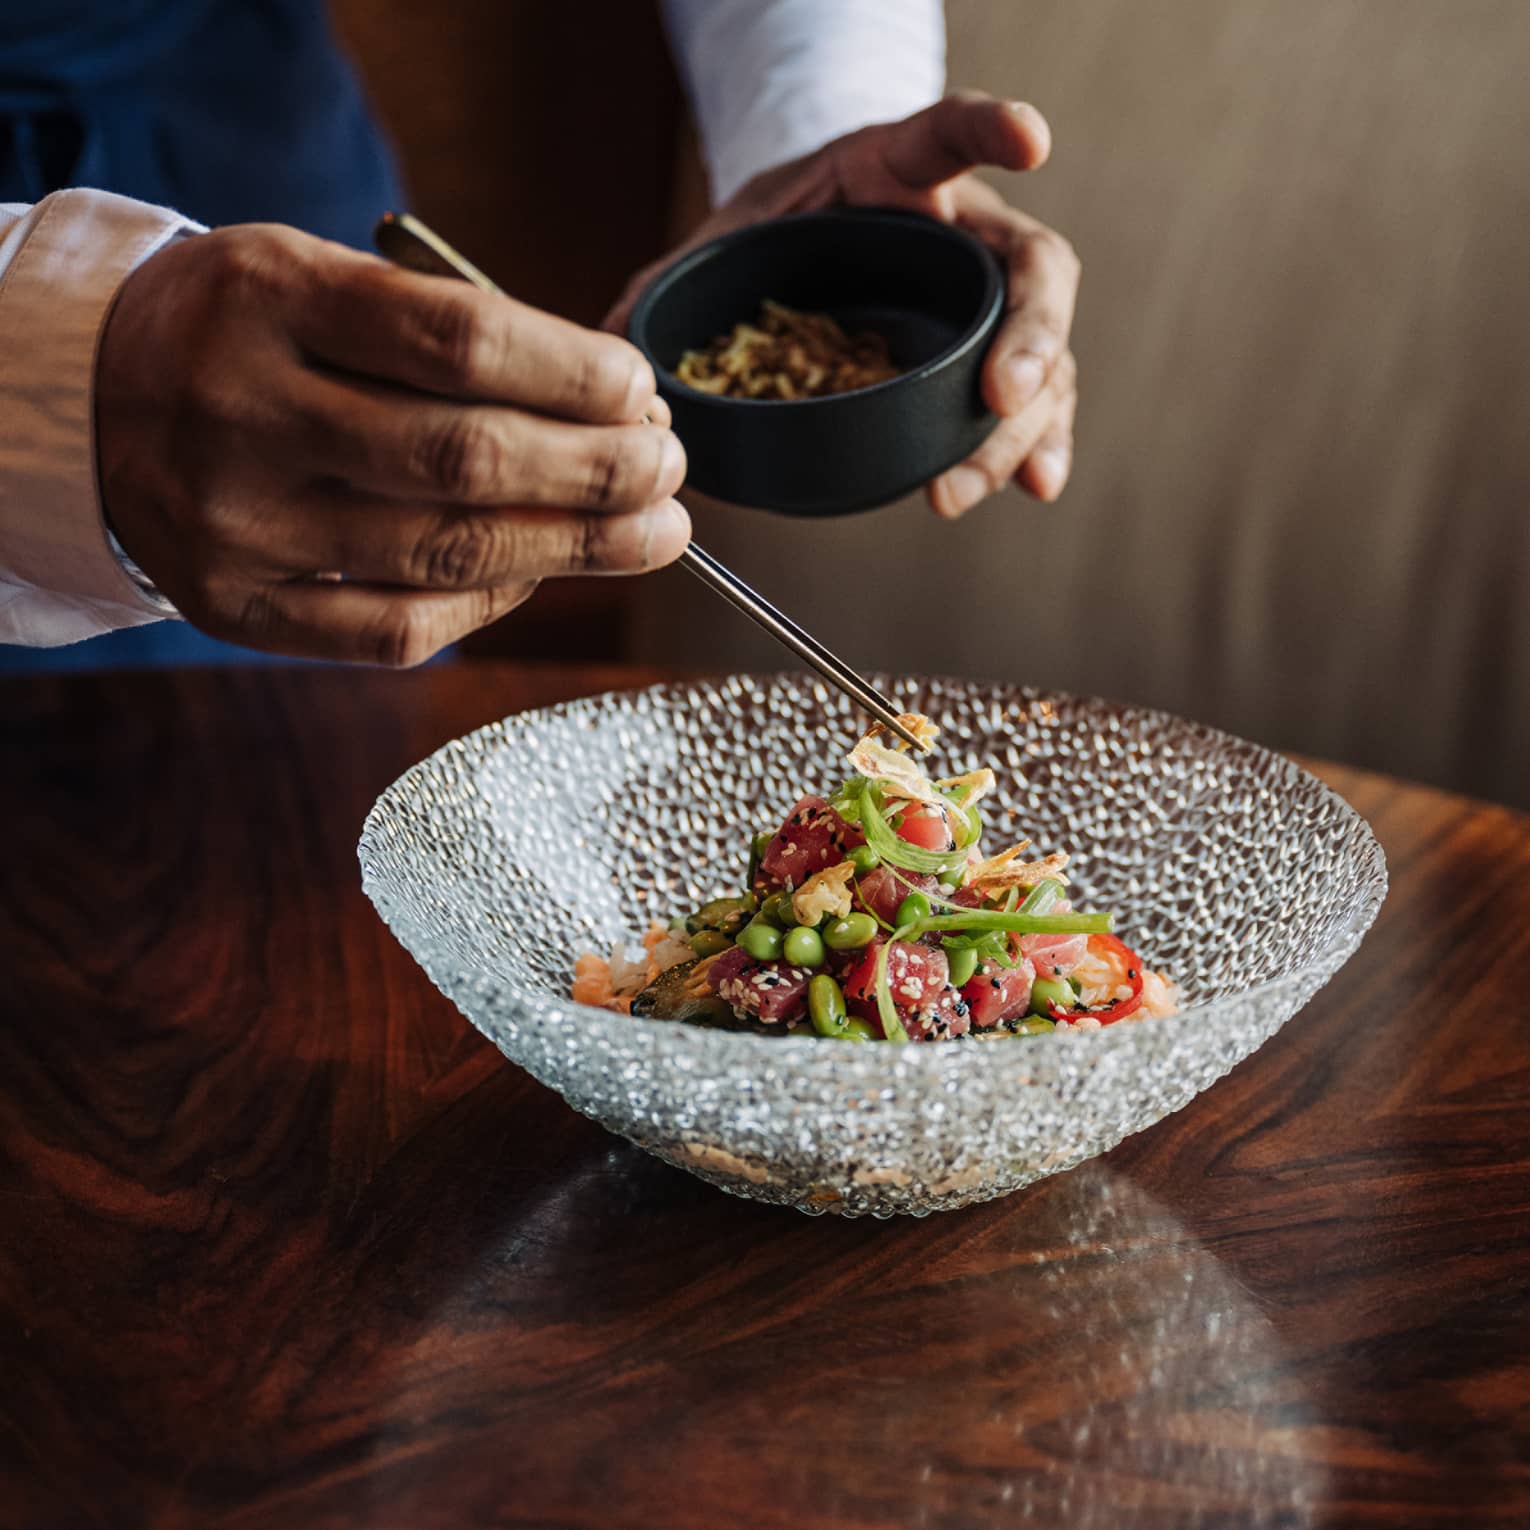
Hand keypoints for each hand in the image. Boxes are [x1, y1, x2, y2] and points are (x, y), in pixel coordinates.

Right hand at [97, 225, 689, 664]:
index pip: (455, 340)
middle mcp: (243, 411)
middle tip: (670, 474)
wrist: (88, 403)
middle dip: (595, 472)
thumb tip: (612, 407)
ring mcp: (235, 521)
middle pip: (462, 459)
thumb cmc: (246, 333)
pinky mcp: (235, 605)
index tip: (641, 392)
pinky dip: (489, 604)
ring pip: (443, 552)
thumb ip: (446, 333)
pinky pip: (394, 628)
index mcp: (268, 297)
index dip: (570, 374)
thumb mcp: (320, 278)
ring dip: (572, 548)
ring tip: (652, 532)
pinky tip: (540, 576)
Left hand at [607, 92, 1078, 517]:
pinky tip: (1036, 484)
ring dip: (1022, 424)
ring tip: (972, 481)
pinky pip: (1035, 398)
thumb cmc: (779, 233)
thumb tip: (612, 339)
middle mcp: (964, 229)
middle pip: (1029, 269)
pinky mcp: (990, 356)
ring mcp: (985, 296)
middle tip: (997, 400)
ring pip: (1043, 349)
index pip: (949, 135)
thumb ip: (673, 282)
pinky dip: (1036, 443)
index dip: (990, 132)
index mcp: (896, 173)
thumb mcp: (725, 241)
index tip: (1030, 141)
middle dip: (1026, 339)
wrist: (811, 242)